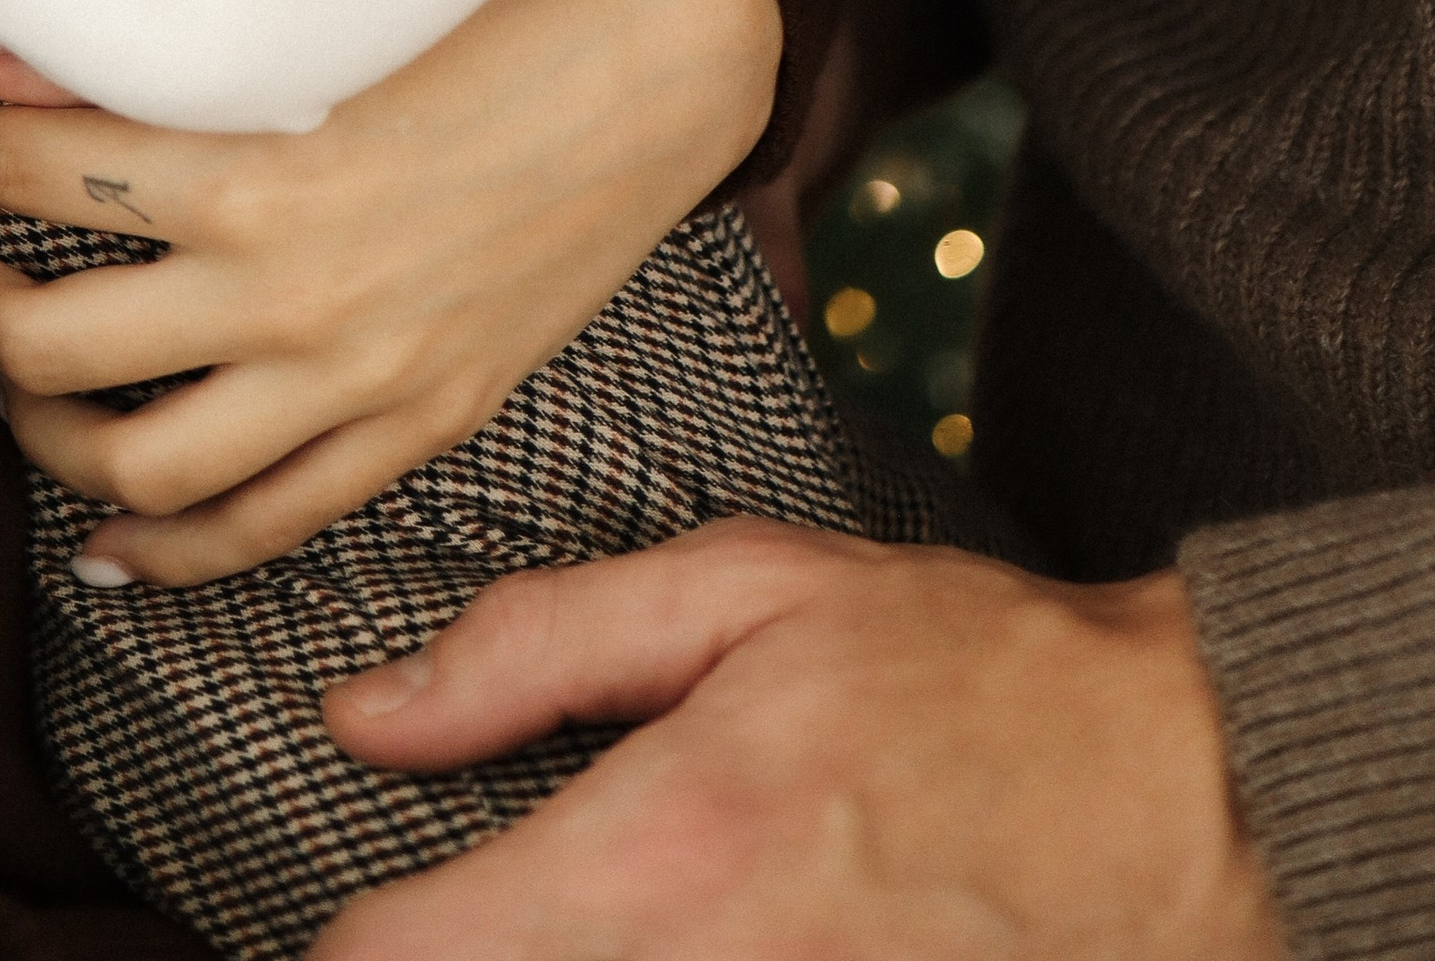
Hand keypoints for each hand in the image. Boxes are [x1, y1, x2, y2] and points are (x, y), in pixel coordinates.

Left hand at [0, 0, 780, 582]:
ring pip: (133, 466)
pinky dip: (162, 552)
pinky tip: (105, 536)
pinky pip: (260, 530)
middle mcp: (288, 288)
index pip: (24, 177)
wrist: (671, 47)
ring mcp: (356, 376)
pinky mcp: (419, 421)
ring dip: (37, 435)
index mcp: (250, 159)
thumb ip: (147, 35)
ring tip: (12, 376)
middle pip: (43, 345)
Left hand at [314, 526, 1285, 958]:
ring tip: (531, 924)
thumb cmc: (962, 676)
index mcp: (662, 852)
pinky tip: (658, 948)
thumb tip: (363, 709)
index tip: (342, 914)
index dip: (334, 943)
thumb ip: (538, 646)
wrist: (1179, 794)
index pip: (402, 957)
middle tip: (446, 914)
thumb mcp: (746, 590)